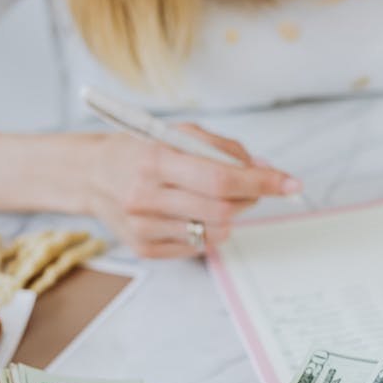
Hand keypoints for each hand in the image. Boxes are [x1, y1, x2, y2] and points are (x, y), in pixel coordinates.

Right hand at [68, 125, 300, 257]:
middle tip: (252, 189)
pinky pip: (197, 246)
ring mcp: (144, 227)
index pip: (220, 178)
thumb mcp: (177, 133)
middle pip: (222, 210)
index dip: (261, 183)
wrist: (92, 175)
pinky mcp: (145, 249)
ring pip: (214, 232)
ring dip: (229, 216)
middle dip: (250, 199)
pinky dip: (206, 230)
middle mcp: (146, 197)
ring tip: (214, 199)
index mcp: (154, 160)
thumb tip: (264, 170)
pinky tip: (190, 213)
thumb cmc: (141, 150)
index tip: (290, 184)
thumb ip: (222, 149)